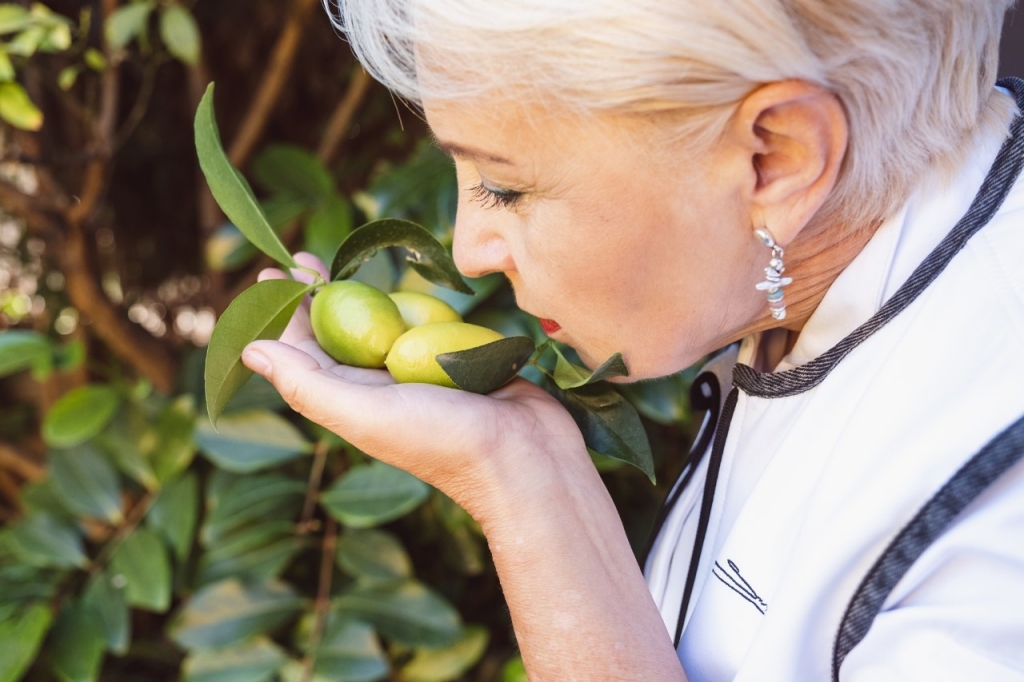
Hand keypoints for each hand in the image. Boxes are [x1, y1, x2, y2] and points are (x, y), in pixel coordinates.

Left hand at [241, 253, 587, 517]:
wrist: (526, 457)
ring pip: (381, 326)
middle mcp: (381, 386)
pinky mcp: (458, 361)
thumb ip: (309, 384)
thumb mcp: (366, 414)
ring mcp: (421, 372)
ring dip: (360, 294)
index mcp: (352, 400)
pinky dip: (409, 304)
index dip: (284, 314)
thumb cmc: (444, 441)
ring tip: (340, 263)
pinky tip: (404, 285)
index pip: (305, 351)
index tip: (270, 276)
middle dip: (317, 296)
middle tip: (299, 259)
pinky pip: (426, 326)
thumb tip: (250, 350)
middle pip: (339, 333)